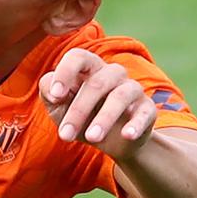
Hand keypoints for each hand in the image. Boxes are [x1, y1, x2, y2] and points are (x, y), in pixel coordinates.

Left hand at [39, 48, 156, 160]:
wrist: (110, 140)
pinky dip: (136, 123)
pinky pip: (144, 112)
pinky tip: (127, 135)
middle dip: (78, 111)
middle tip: (65, 135)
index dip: (65, 73)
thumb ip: (48, 92)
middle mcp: (112, 73)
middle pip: (96, 84)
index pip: (78, 57)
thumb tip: (53, 90)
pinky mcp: (147, 108)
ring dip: (104, 118)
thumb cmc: (79, 115)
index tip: (55, 97)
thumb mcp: (58, 106)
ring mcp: (132, 89)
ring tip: (91, 139)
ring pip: (119, 96)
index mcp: (88, 67)